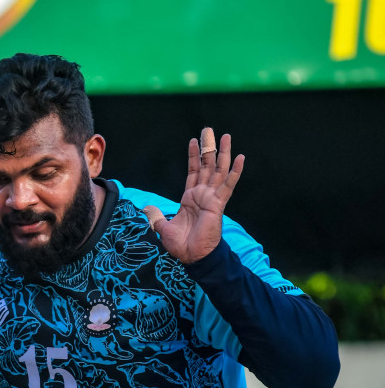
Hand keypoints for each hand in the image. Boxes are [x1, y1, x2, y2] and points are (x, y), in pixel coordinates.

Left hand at [142, 127, 243, 264]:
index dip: (193, 156)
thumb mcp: (163, 228)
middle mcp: (202, 194)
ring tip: (225, 136)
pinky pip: (228, 184)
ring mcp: (212, 197)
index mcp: (190, 198)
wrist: (192, 256)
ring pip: (218, 170)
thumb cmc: (181, 244)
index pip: (193, 171)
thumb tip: (146, 207)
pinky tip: (240, 157)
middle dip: (208, 148)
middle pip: (207, 165)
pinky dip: (235, 171)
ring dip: (222, 153)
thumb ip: (156, 216)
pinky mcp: (218, 204)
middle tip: (210, 130)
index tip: (194, 141)